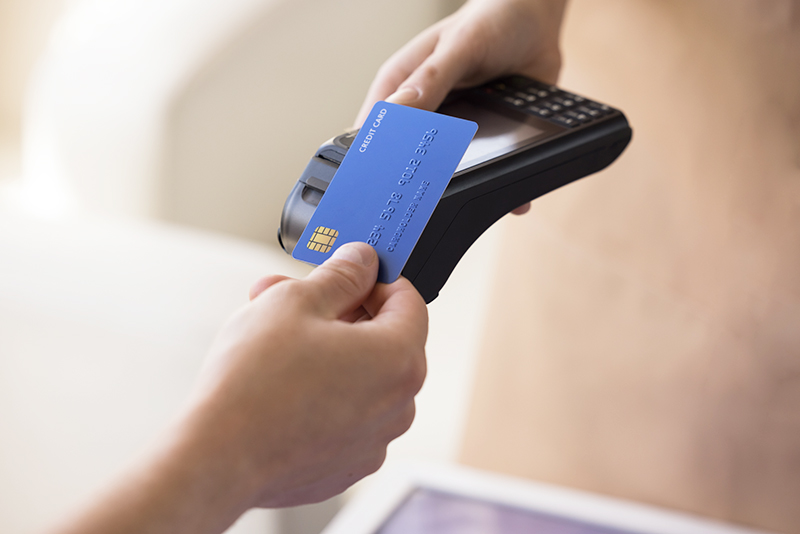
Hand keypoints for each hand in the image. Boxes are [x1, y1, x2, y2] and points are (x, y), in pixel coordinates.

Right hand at [48, 243, 427, 533]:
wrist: (217, 458)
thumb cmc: (255, 382)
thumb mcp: (296, 301)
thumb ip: (341, 275)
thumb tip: (361, 261)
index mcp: (399, 359)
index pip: (408, 301)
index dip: (374, 279)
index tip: (346, 273)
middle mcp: (398, 405)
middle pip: (383, 340)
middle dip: (340, 312)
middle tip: (293, 297)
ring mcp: (373, 441)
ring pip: (361, 378)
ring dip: (327, 350)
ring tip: (274, 338)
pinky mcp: (345, 466)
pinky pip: (344, 415)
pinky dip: (322, 394)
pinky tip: (280, 383)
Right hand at [356, 0, 567, 214]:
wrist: (537, 21)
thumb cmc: (489, 21)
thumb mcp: (459, 46)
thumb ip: (431, 78)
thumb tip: (399, 109)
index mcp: (401, 86)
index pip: (374, 131)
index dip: (375, 159)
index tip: (382, 187)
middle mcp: (421, 112)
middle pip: (406, 158)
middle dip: (415, 184)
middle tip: (423, 211)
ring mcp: (450, 129)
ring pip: (444, 169)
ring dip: (457, 188)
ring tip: (465, 210)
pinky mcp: (482, 139)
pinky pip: (485, 170)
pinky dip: (498, 184)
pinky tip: (513, 203)